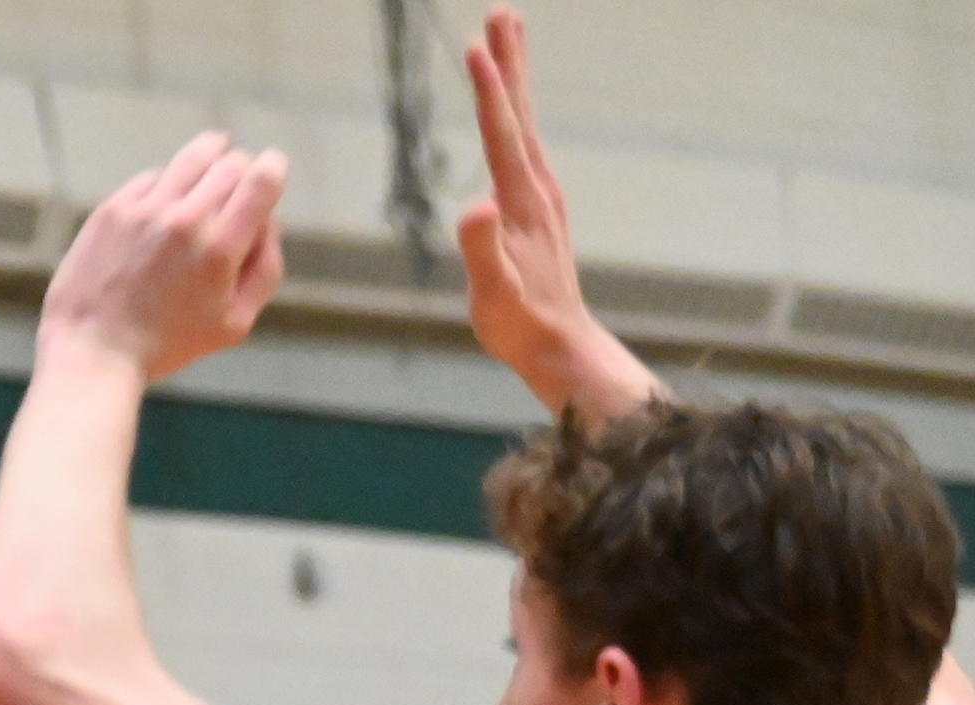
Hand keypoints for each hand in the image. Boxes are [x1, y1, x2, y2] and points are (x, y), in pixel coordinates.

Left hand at [39, 132, 286, 383]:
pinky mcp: (113, 209)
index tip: (271, 172)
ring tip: (209, 175)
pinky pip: (154, 177)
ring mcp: (145, 210)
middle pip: (232, 162)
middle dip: (243, 171)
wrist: (92, 351)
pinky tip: (163, 209)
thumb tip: (272, 222)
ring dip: (210, 160)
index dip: (274, 168)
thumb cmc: (165, 345)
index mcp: (219, 249)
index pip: (262, 179)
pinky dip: (167, 186)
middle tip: (237, 188)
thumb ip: (264, 270)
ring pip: (193, 156)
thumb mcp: (233, 324)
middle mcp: (184, 220)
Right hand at [459, 9, 660, 418]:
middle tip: (500, 14)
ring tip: (504, 41)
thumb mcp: (493, 292)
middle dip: (510, 62)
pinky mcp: (538, 205)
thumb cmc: (519, 322)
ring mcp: (541, 194)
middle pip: (521, 112)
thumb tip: (476, 206)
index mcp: (522, 199)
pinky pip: (524, 144)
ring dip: (515, 80)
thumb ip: (483, 249)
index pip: (502, 133)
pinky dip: (515, 114)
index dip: (488, 90)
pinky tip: (510, 112)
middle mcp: (538, 187)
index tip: (475, 47)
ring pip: (525, 123)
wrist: (559, 343)